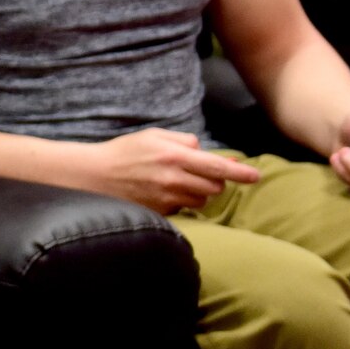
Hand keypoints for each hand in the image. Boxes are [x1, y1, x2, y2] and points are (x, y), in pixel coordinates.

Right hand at [88, 128, 261, 212]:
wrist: (93, 176)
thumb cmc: (124, 152)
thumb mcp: (153, 136)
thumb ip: (183, 141)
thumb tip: (204, 151)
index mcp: (174, 156)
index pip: (217, 167)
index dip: (240, 172)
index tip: (256, 176)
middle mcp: (174, 179)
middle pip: (214, 186)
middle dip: (214, 179)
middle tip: (199, 172)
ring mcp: (167, 199)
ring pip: (201, 199)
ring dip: (198, 192)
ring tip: (178, 182)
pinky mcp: (160, 212)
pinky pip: (183, 208)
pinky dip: (181, 201)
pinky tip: (163, 192)